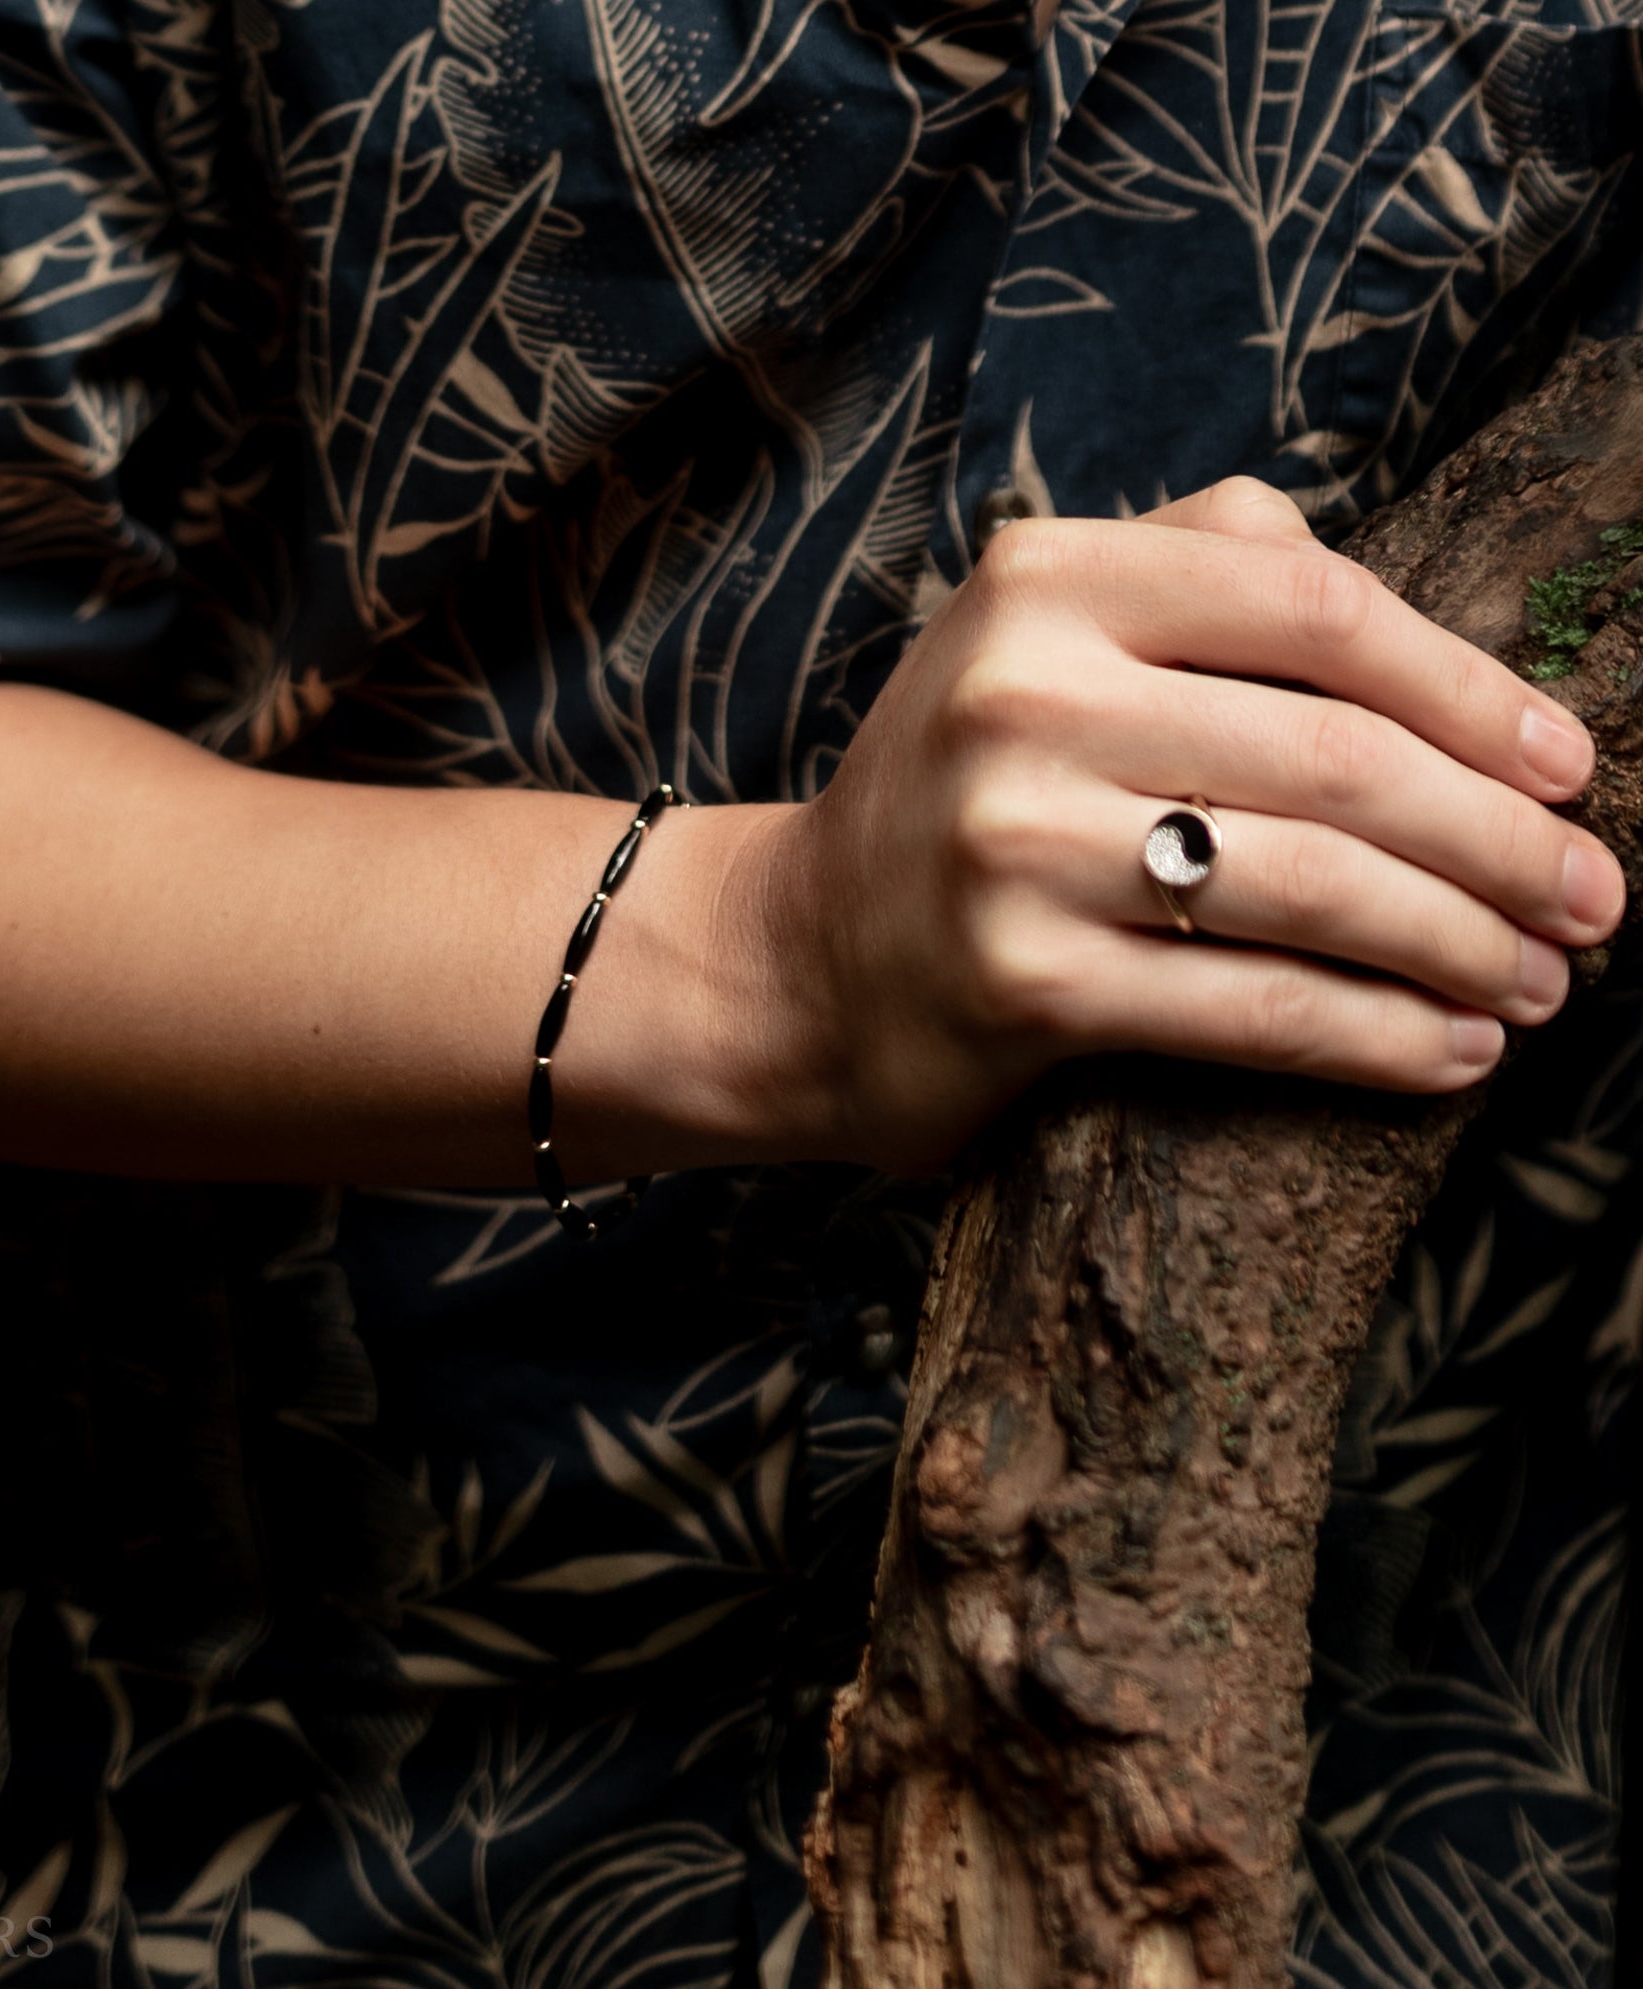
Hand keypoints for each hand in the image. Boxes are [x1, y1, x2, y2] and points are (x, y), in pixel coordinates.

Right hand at [755, 477, 1628, 1174]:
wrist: (792, 959)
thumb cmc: (952, 795)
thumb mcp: (1033, 636)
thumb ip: (1200, 569)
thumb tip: (1433, 646)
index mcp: (1045, 580)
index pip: (1318, 611)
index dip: (1474, 692)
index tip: (1567, 768)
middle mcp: (1023, 694)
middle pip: (1340, 758)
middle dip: (1501, 843)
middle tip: (1593, 902)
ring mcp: (1015, 841)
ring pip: (1316, 885)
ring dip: (1463, 944)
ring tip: (1538, 984)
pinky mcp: (1022, 982)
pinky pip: (1253, 1005)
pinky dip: (1379, 1036)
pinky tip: (1449, 1052)